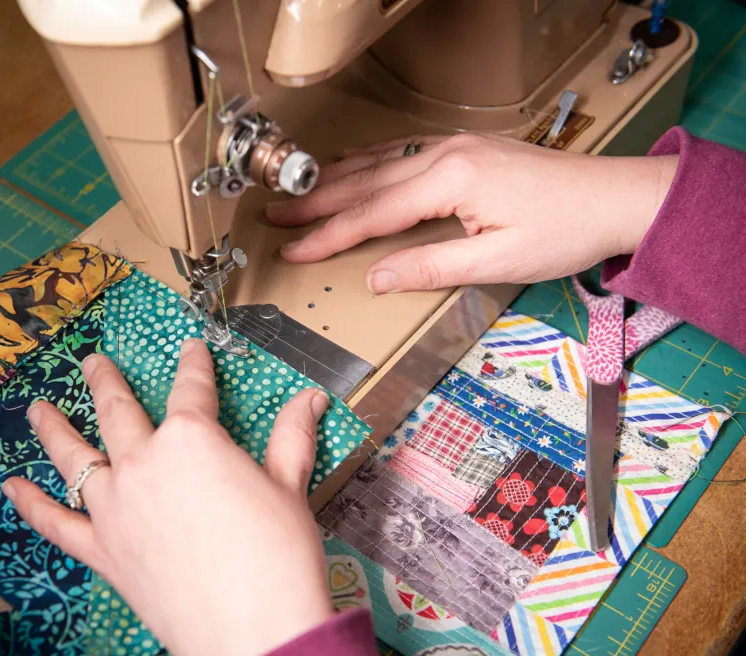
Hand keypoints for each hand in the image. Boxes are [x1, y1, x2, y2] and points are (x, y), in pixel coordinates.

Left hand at [2, 339, 333, 655]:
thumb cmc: (278, 556)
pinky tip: (10, 487)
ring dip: (53, 428)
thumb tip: (309, 398)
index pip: (192, 389)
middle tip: (93, 363)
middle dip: (105, 382)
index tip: (191, 350)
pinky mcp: (103, 551)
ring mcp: (115, 507)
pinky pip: (56, 523)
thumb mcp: (290, 487)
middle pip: (116, 411)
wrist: (254, 630)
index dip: (194, 366)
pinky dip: (31, 504)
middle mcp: (143, 462)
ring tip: (38, 408)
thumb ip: (292, 437)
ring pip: (74, 457)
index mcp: (191, 438)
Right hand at [266, 133, 677, 292]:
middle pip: (365, 181)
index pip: (372, 213)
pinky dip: (369, 161)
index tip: (294, 251)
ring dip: (335, 179)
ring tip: (299, 194)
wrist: (614, 198)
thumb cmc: (564, 230)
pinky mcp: (465, 148)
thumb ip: (430, 267)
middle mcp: (445, 154)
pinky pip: (402, 149)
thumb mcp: (496, 261)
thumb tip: (376, 277)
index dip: (328, 236)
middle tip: (275, 215)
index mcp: (450, 180)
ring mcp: (454, 146)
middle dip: (316, 203)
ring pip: (379, 161)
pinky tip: (352, 165)